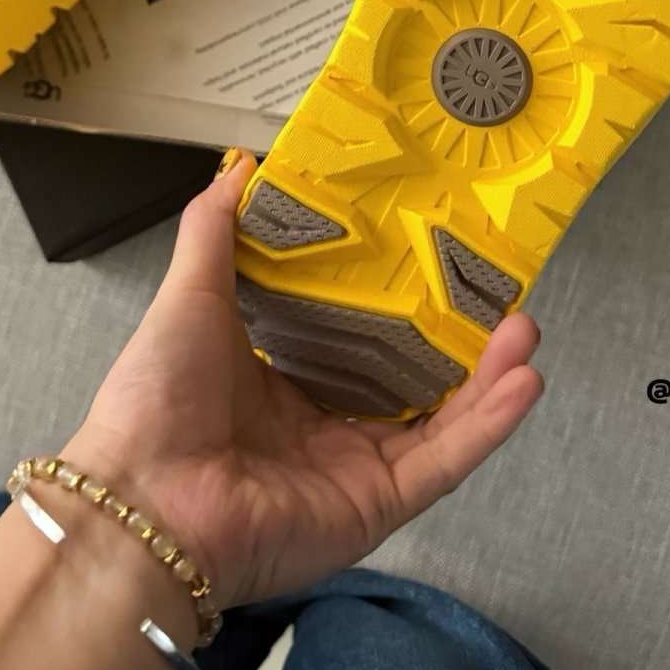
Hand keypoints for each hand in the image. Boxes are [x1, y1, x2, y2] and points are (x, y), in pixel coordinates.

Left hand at [69, 151, 542, 609]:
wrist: (143, 503)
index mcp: (283, 378)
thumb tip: (242, 165)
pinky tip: (522, 380)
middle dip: (462, 336)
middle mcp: (325, 424)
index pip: (361, 334)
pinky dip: (487, 424)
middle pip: (414, 376)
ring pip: (442, 416)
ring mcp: (356, 467)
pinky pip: (444, 461)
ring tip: (526, 326)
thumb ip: (216, 230)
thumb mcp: (190, 295)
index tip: (440, 250)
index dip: (404, 297)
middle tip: (498, 288)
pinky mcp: (377, 505)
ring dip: (489, 374)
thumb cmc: (156, 398)